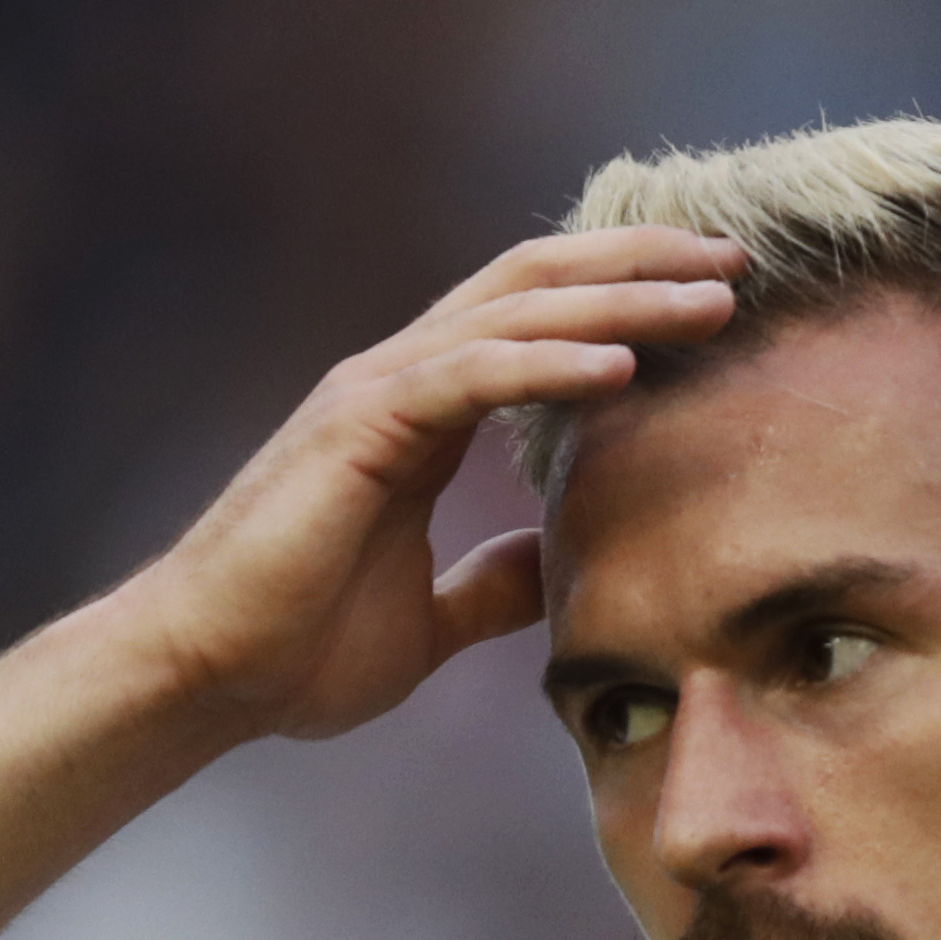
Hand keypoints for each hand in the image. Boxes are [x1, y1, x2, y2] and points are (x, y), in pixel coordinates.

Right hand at [108, 228, 739, 742]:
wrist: (205, 679)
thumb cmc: (295, 651)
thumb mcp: (431, 620)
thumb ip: (490, 581)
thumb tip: (550, 564)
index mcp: (420, 414)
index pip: (536, 322)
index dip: (623, 299)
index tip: (713, 298)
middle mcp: (400, 380)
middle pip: (538, 286)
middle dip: (640, 268)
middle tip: (735, 260)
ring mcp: (375, 394)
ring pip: (516, 315)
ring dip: (620, 303)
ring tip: (710, 299)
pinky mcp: (357, 428)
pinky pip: (470, 375)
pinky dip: (548, 364)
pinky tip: (622, 368)